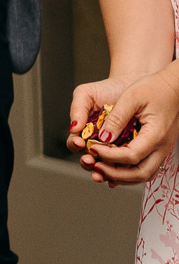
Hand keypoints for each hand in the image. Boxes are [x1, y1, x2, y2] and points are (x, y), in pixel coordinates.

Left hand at [73, 64, 178, 185]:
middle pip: (140, 173)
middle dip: (115, 174)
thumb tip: (104, 137)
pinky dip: (129, 173)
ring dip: (122, 177)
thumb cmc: (153, 87)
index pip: (132, 155)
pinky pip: (145, 167)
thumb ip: (117, 118)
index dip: (109, 155)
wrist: (172, 86)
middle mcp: (162, 146)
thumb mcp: (131, 97)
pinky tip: (113, 171)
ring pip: (144, 175)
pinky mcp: (158, 148)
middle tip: (95, 165)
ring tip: (100, 171)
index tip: (92, 148)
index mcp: (156, 134)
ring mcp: (162, 149)